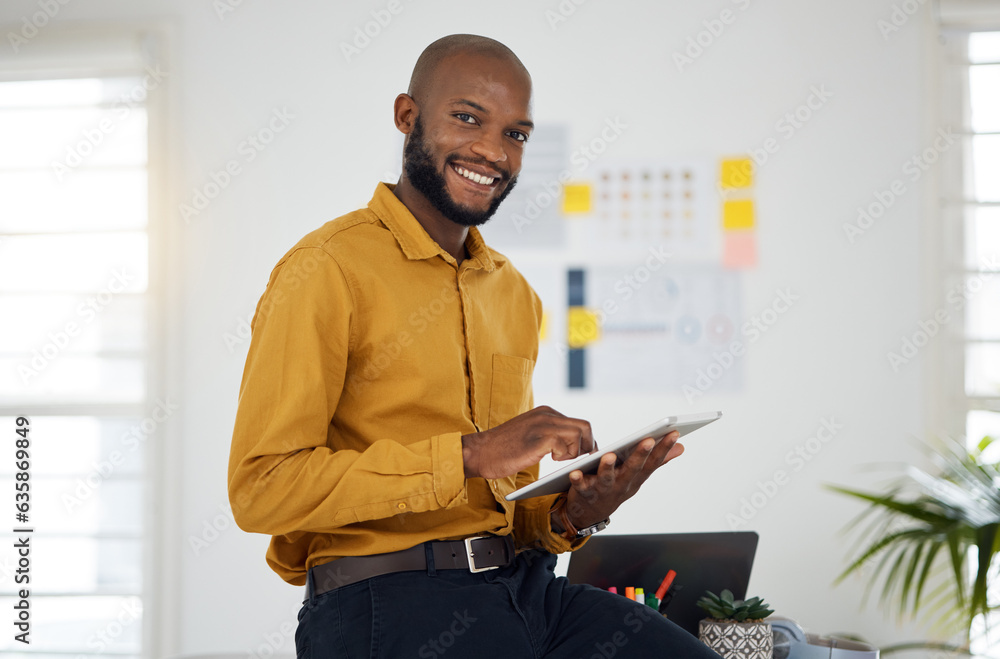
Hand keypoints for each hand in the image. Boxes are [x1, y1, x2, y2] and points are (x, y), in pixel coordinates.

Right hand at [462, 406, 594, 478]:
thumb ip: (547, 433)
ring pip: (579, 434)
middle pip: (585, 426)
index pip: (578, 423)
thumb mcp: (529, 433)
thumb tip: (570, 443)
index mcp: (545, 412)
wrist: (480, 452)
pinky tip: (550, 459)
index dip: (585, 440)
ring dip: (575, 452)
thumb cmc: (502, 448)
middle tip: (577, 459)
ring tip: (558, 459)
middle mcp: (547, 415)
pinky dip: (563, 456)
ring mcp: (543, 426)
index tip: (582, 454)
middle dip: (587, 446)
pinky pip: (565, 446)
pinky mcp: (539, 439)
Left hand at [556, 430, 683, 532]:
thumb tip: (681, 447)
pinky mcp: (584, 492)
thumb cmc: (617, 487)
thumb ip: (658, 461)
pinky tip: (575, 472)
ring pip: (607, 478)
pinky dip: (578, 480)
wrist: (591, 513)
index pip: (653, 462)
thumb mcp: (638, 476)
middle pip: (633, 468)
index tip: (674, 433)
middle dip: (641, 454)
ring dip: (608, 468)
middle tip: (648, 440)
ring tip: (609, 456)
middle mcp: (622, 484)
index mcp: (636, 478)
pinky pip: (581, 486)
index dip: (664, 449)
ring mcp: (604, 489)